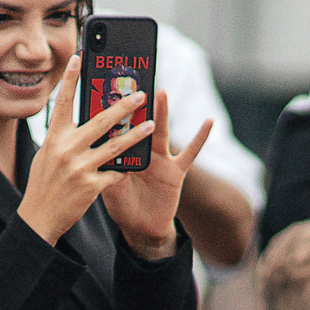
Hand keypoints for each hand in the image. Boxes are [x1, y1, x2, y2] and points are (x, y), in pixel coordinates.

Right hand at [17, 65, 156, 244]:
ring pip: (114, 145)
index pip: (63, 102)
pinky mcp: (91, 186)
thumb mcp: (47, 156)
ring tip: (150, 125)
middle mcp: (66, 150)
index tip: (80, 57)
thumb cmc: (43, 184)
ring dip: (135, 134)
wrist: (39, 217)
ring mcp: (79, 168)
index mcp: (53, 139)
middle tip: (140, 95)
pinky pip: (114, 172)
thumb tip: (80, 120)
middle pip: (100, 121)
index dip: (71, 79)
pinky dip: (124, 168)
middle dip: (122, 106)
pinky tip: (134, 164)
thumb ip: (63, 138)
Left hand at [101, 90, 212, 259]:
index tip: (103, 89)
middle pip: (137, 123)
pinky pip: (190, 153)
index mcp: (121, 153)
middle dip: (136, 104)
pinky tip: (209, 122)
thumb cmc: (122, 206)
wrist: (141, 227)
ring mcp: (159, 159)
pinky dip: (200, 138)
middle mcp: (140, 152)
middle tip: (133, 81)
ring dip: (161, 112)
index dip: (110, 111)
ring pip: (160, 132)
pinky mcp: (176, 171)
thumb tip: (100, 155)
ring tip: (161, 92)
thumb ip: (107, 172)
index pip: (115, 128)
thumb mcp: (108, 190)